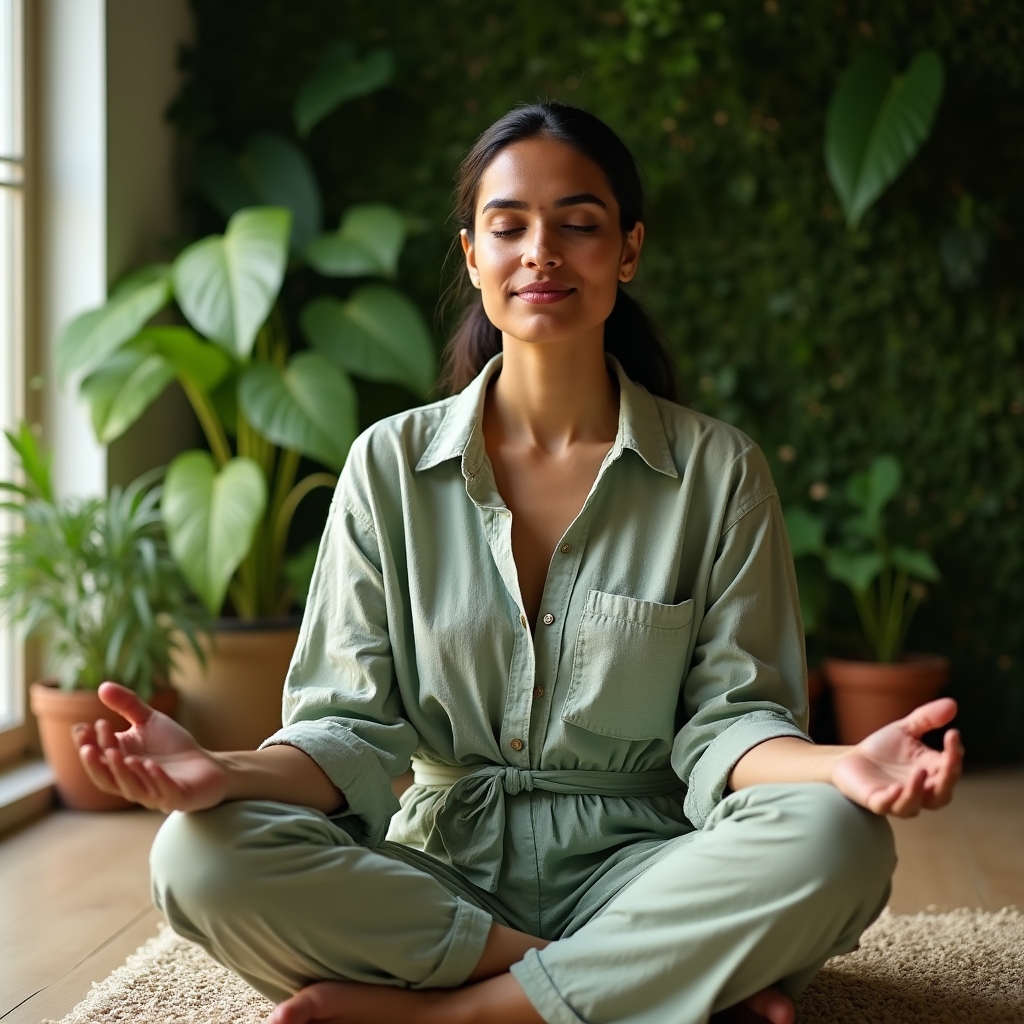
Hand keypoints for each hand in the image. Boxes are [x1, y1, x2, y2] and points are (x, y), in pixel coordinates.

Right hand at [72, 681, 228, 812]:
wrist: (207, 764)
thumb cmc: (172, 746)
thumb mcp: (149, 721)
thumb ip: (127, 705)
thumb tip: (103, 686)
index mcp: (122, 765)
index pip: (100, 758)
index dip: (90, 745)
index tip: (83, 727)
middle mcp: (133, 783)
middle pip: (108, 779)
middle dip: (96, 764)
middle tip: (87, 747)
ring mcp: (154, 793)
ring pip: (132, 789)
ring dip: (122, 772)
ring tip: (117, 753)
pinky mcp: (178, 797)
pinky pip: (165, 792)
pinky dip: (157, 779)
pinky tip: (151, 765)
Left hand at [831, 698, 963, 816]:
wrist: (850, 758)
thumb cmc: (883, 748)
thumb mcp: (906, 730)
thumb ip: (927, 718)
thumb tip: (952, 703)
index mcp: (931, 773)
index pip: (951, 768)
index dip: (955, 753)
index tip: (953, 734)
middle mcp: (920, 791)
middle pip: (942, 794)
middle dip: (948, 778)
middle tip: (949, 759)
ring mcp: (898, 799)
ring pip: (915, 805)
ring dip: (918, 791)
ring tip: (920, 771)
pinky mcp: (876, 802)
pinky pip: (887, 806)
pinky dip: (894, 799)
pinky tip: (896, 787)